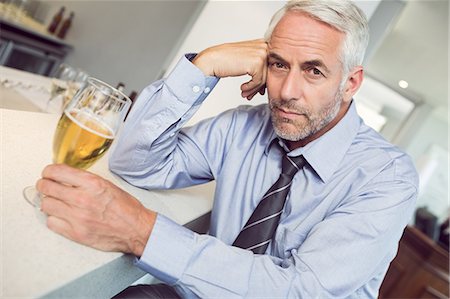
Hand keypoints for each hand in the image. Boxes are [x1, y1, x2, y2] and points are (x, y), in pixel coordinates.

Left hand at [36, 164, 155, 256]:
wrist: (135, 229)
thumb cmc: (126, 208)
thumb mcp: (107, 185)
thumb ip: (85, 181)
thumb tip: (66, 178)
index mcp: (92, 183)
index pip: (56, 172)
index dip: (48, 172)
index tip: (48, 174)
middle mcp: (82, 199)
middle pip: (46, 188)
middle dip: (45, 185)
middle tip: (47, 187)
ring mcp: (77, 217)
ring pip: (46, 205)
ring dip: (49, 202)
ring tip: (56, 202)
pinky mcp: (75, 233)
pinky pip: (51, 223)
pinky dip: (54, 218)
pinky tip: (62, 216)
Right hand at [192, 39, 267, 99]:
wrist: (212, 60)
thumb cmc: (226, 59)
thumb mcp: (246, 57)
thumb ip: (258, 62)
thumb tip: (269, 78)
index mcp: (262, 43)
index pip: (270, 65)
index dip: (264, 79)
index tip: (257, 88)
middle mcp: (264, 46)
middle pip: (269, 72)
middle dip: (259, 86)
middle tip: (250, 94)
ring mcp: (261, 54)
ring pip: (264, 79)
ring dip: (253, 89)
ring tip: (245, 94)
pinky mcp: (257, 63)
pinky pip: (258, 81)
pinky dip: (250, 88)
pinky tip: (242, 88)